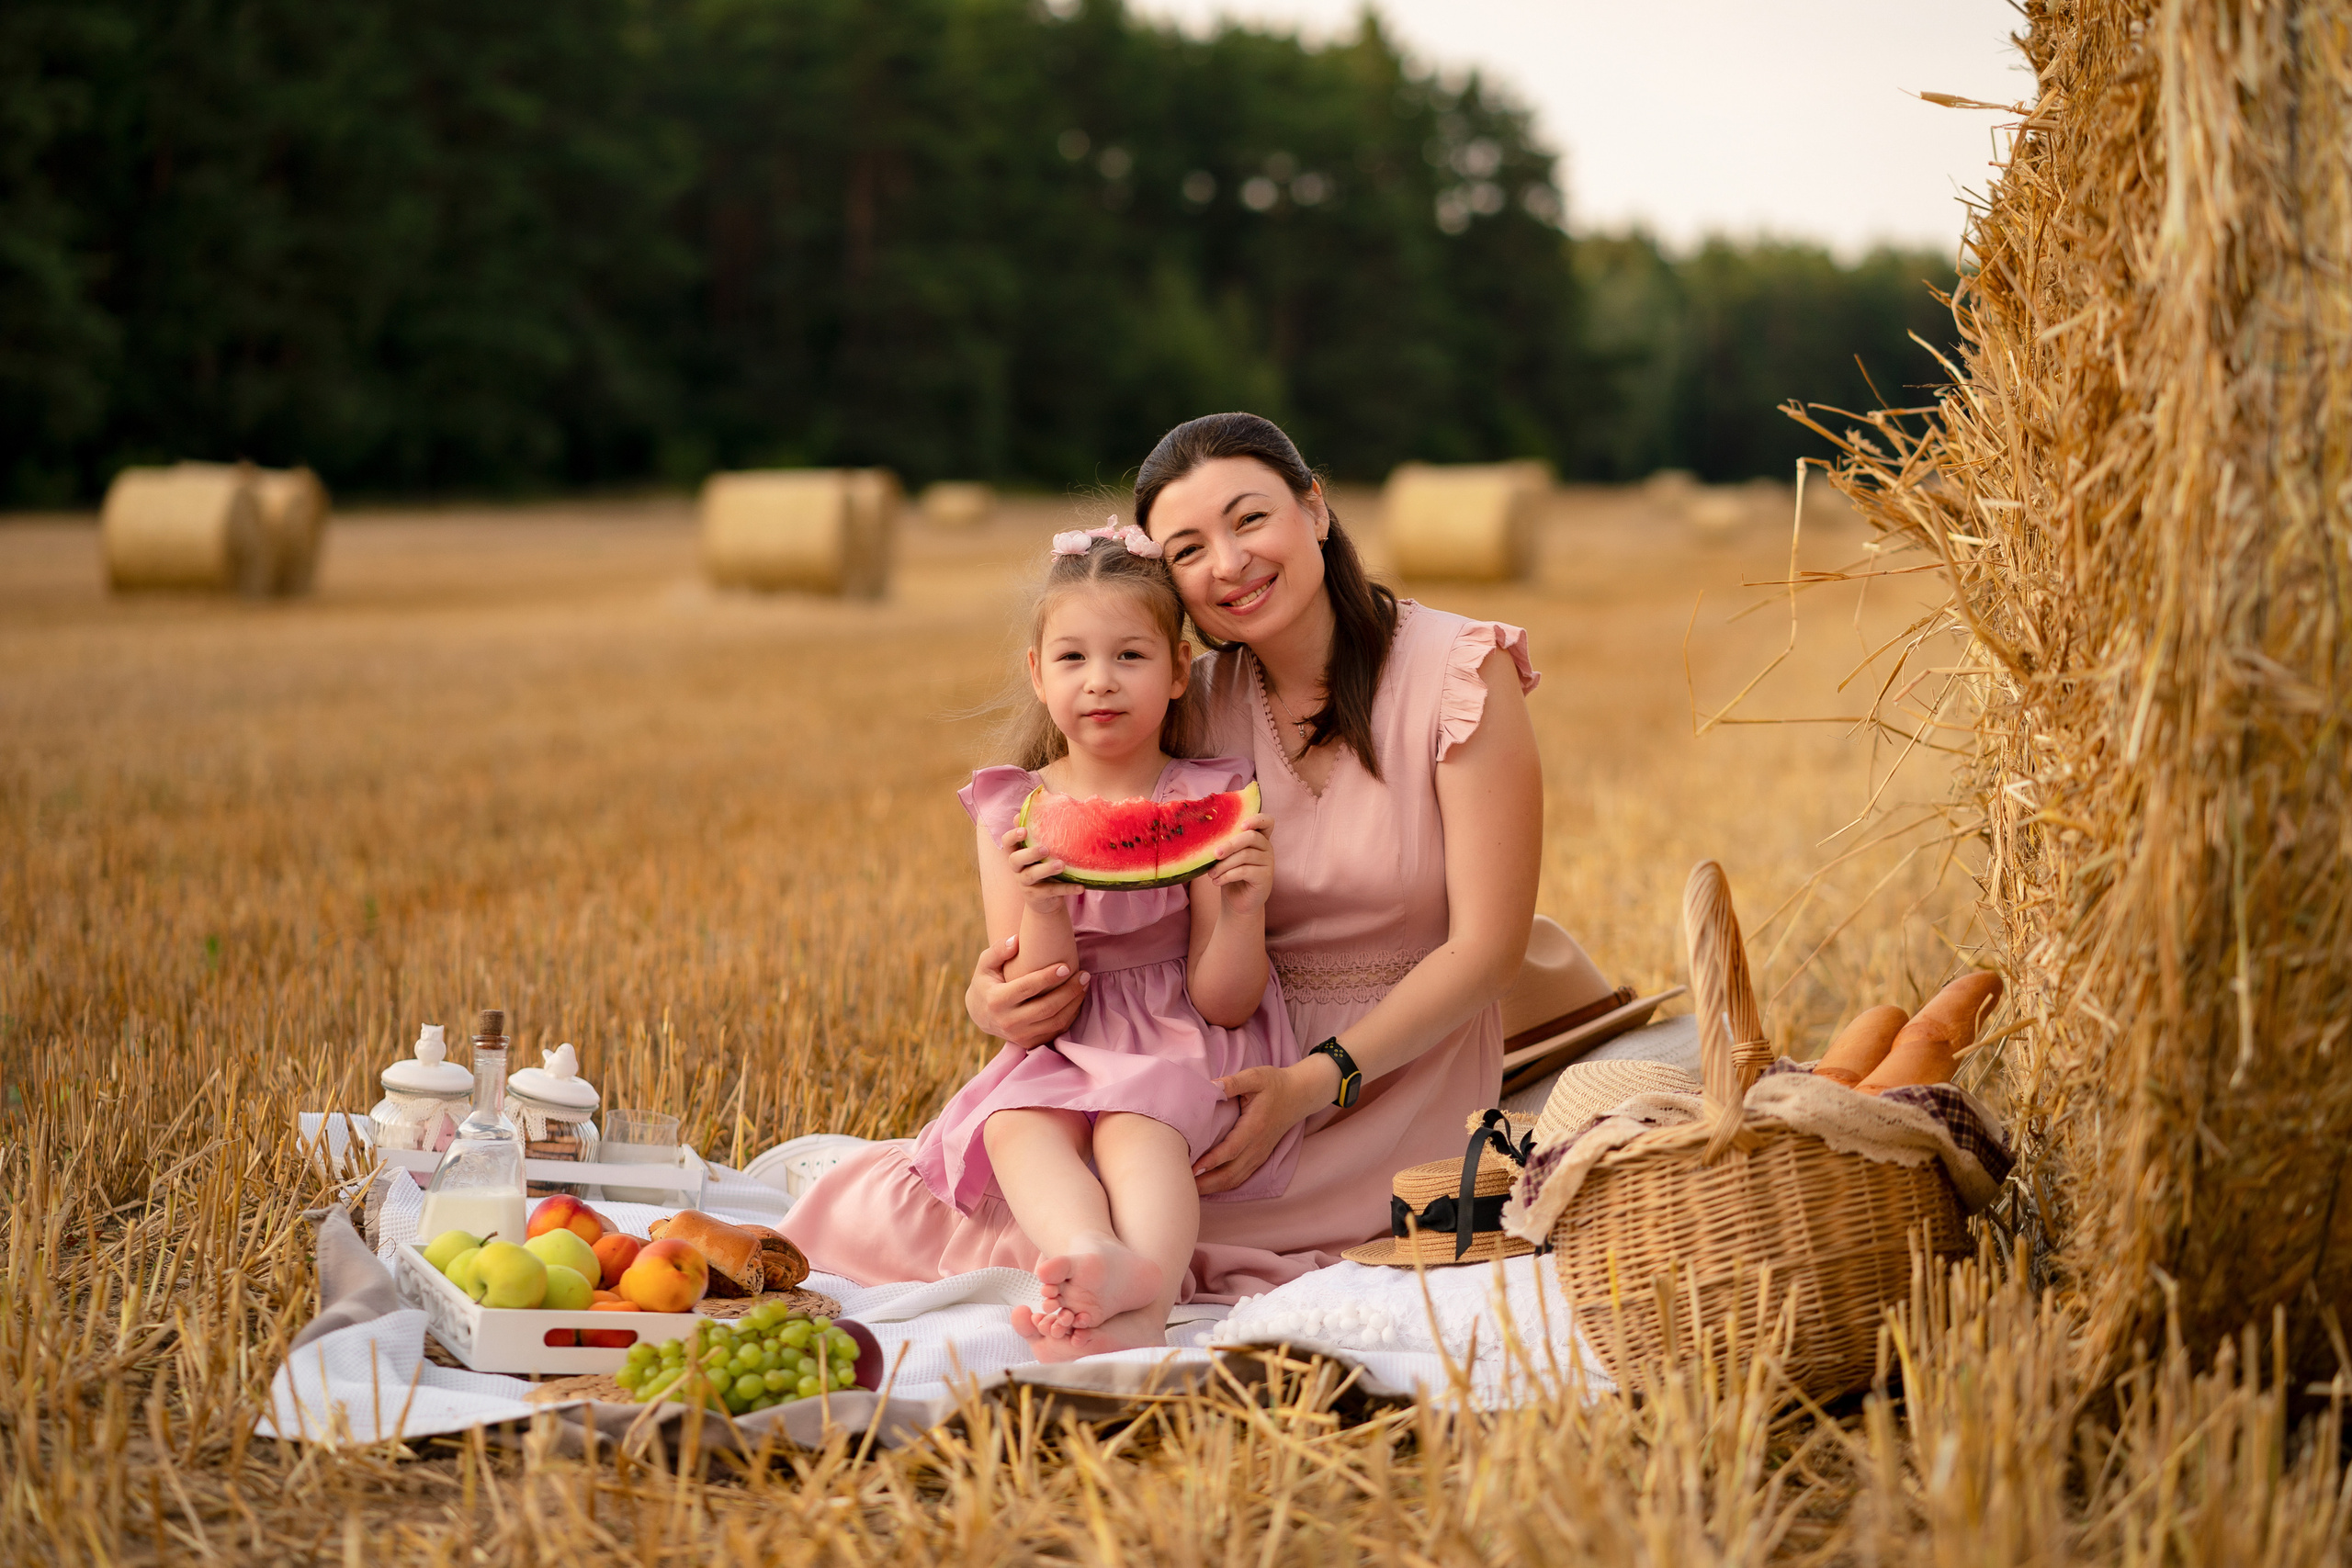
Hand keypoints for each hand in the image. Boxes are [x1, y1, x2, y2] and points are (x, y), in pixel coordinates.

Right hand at [966, 933, 1086, 1048]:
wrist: (980, 1014)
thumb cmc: (987, 982)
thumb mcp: (985, 964)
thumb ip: (999, 950)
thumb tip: (1017, 940)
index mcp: (996, 1000)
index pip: (1027, 988)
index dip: (1048, 977)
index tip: (1066, 967)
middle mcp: (1008, 1022)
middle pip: (1047, 1008)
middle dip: (1069, 991)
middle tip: (1084, 975)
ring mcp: (1019, 1036)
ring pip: (1055, 1022)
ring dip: (1074, 1003)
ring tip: (1084, 985)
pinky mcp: (1029, 1043)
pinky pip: (1056, 1031)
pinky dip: (1070, 1015)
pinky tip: (1077, 999)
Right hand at [1000, 826, 1084, 914]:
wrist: (1045, 901)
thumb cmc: (1043, 867)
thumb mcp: (1040, 851)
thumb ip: (1039, 832)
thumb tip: (1042, 801)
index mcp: (1017, 853)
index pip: (1007, 843)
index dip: (1012, 836)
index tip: (1024, 830)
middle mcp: (1017, 868)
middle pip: (1015, 859)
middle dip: (1029, 853)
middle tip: (1045, 849)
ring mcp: (1024, 883)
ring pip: (1031, 876)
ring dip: (1046, 869)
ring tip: (1061, 865)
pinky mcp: (1036, 897)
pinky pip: (1050, 891)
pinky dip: (1066, 889)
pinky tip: (1080, 887)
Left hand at [1194, 1055, 1338, 1194]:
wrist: (1299, 1095)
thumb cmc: (1274, 1084)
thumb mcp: (1255, 1077)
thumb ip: (1232, 1083)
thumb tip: (1210, 1087)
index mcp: (1254, 1127)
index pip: (1231, 1150)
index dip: (1212, 1161)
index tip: (1193, 1168)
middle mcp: (1258, 1146)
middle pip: (1231, 1173)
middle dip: (1207, 1183)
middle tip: (1183, 1185)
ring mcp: (1259, 1154)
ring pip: (1235, 1179)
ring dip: (1213, 1187)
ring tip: (1190, 1190)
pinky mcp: (1259, 1157)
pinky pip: (1241, 1177)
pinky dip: (1224, 1185)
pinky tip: (1208, 1186)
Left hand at [1209, 813, 1272, 916]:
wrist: (1237, 903)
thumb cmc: (1230, 876)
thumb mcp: (1227, 858)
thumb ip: (1226, 845)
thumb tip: (1207, 836)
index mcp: (1259, 838)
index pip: (1267, 821)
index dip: (1256, 819)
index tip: (1241, 825)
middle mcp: (1267, 848)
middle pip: (1251, 837)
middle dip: (1230, 844)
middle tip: (1214, 854)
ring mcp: (1269, 862)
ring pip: (1245, 855)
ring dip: (1223, 865)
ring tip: (1211, 874)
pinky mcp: (1266, 877)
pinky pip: (1244, 871)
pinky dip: (1227, 875)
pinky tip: (1217, 881)